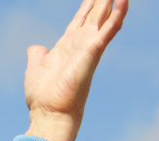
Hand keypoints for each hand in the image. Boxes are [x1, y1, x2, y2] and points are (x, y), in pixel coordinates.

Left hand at [24, 0, 126, 140]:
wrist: (49, 112)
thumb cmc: (43, 96)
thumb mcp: (35, 69)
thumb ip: (37, 56)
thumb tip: (35, 48)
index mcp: (67, 47)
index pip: (80, 21)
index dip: (87, 6)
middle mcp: (81, 45)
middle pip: (94, 15)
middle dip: (101, 1)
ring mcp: (89, 47)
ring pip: (104, 17)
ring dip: (111, 3)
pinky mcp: (93, 51)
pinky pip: (109, 29)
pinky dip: (118, 14)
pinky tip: (123, 0)